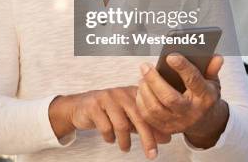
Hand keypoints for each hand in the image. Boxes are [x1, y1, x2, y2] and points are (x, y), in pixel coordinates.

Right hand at [49, 86, 170, 159]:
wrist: (80, 107)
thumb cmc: (108, 112)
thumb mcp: (129, 118)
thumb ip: (146, 126)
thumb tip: (167, 138)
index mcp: (133, 92)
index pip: (150, 111)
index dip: (157, 128)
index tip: (165, 143)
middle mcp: (121, 92)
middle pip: (139, 117)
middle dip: (147, 138)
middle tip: (151, 154)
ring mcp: (107, 97)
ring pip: (122, 125)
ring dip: (125, 141)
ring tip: (125, 148)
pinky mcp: (94, 105)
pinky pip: (106, 127)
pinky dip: (109, 137)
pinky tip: (109, 138)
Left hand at [136, 54, 229, 148]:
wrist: (205, 123)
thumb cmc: (204, 96)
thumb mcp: (212, 82)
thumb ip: (212, 69)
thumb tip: (217, 57)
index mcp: (205, 97)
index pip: (194, 81)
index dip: (182, 67)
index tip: (170, 57)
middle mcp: (191, 112)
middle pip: (169, 97)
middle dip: (154, 80)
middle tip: (145, 66)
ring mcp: (178, 122)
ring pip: (155, 108)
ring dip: (145, 90)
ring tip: (142, 77)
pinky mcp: (166, 128)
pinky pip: (148, 116)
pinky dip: (141, 102)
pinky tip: (141, 90)